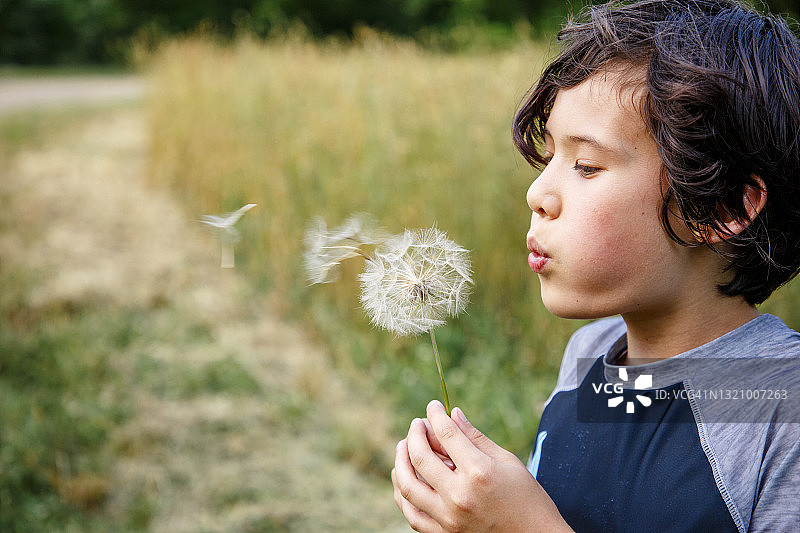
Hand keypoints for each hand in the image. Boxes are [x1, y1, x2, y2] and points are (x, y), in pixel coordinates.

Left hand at [391, 400, 571, 532]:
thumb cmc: (528, 498)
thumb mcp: (507, 461)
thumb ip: (475, 438)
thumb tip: (453, 415)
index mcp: (479, 472)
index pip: (447, 434)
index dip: (436, 415)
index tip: (433, 406)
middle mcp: (460, 495)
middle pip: (421, 457)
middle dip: (415, 434)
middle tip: (417, 424)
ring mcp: (449, 518)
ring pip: (408, 486)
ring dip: (401, 462)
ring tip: (404, 447)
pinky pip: (412, 514)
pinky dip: (403, 494)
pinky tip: (405, 477)